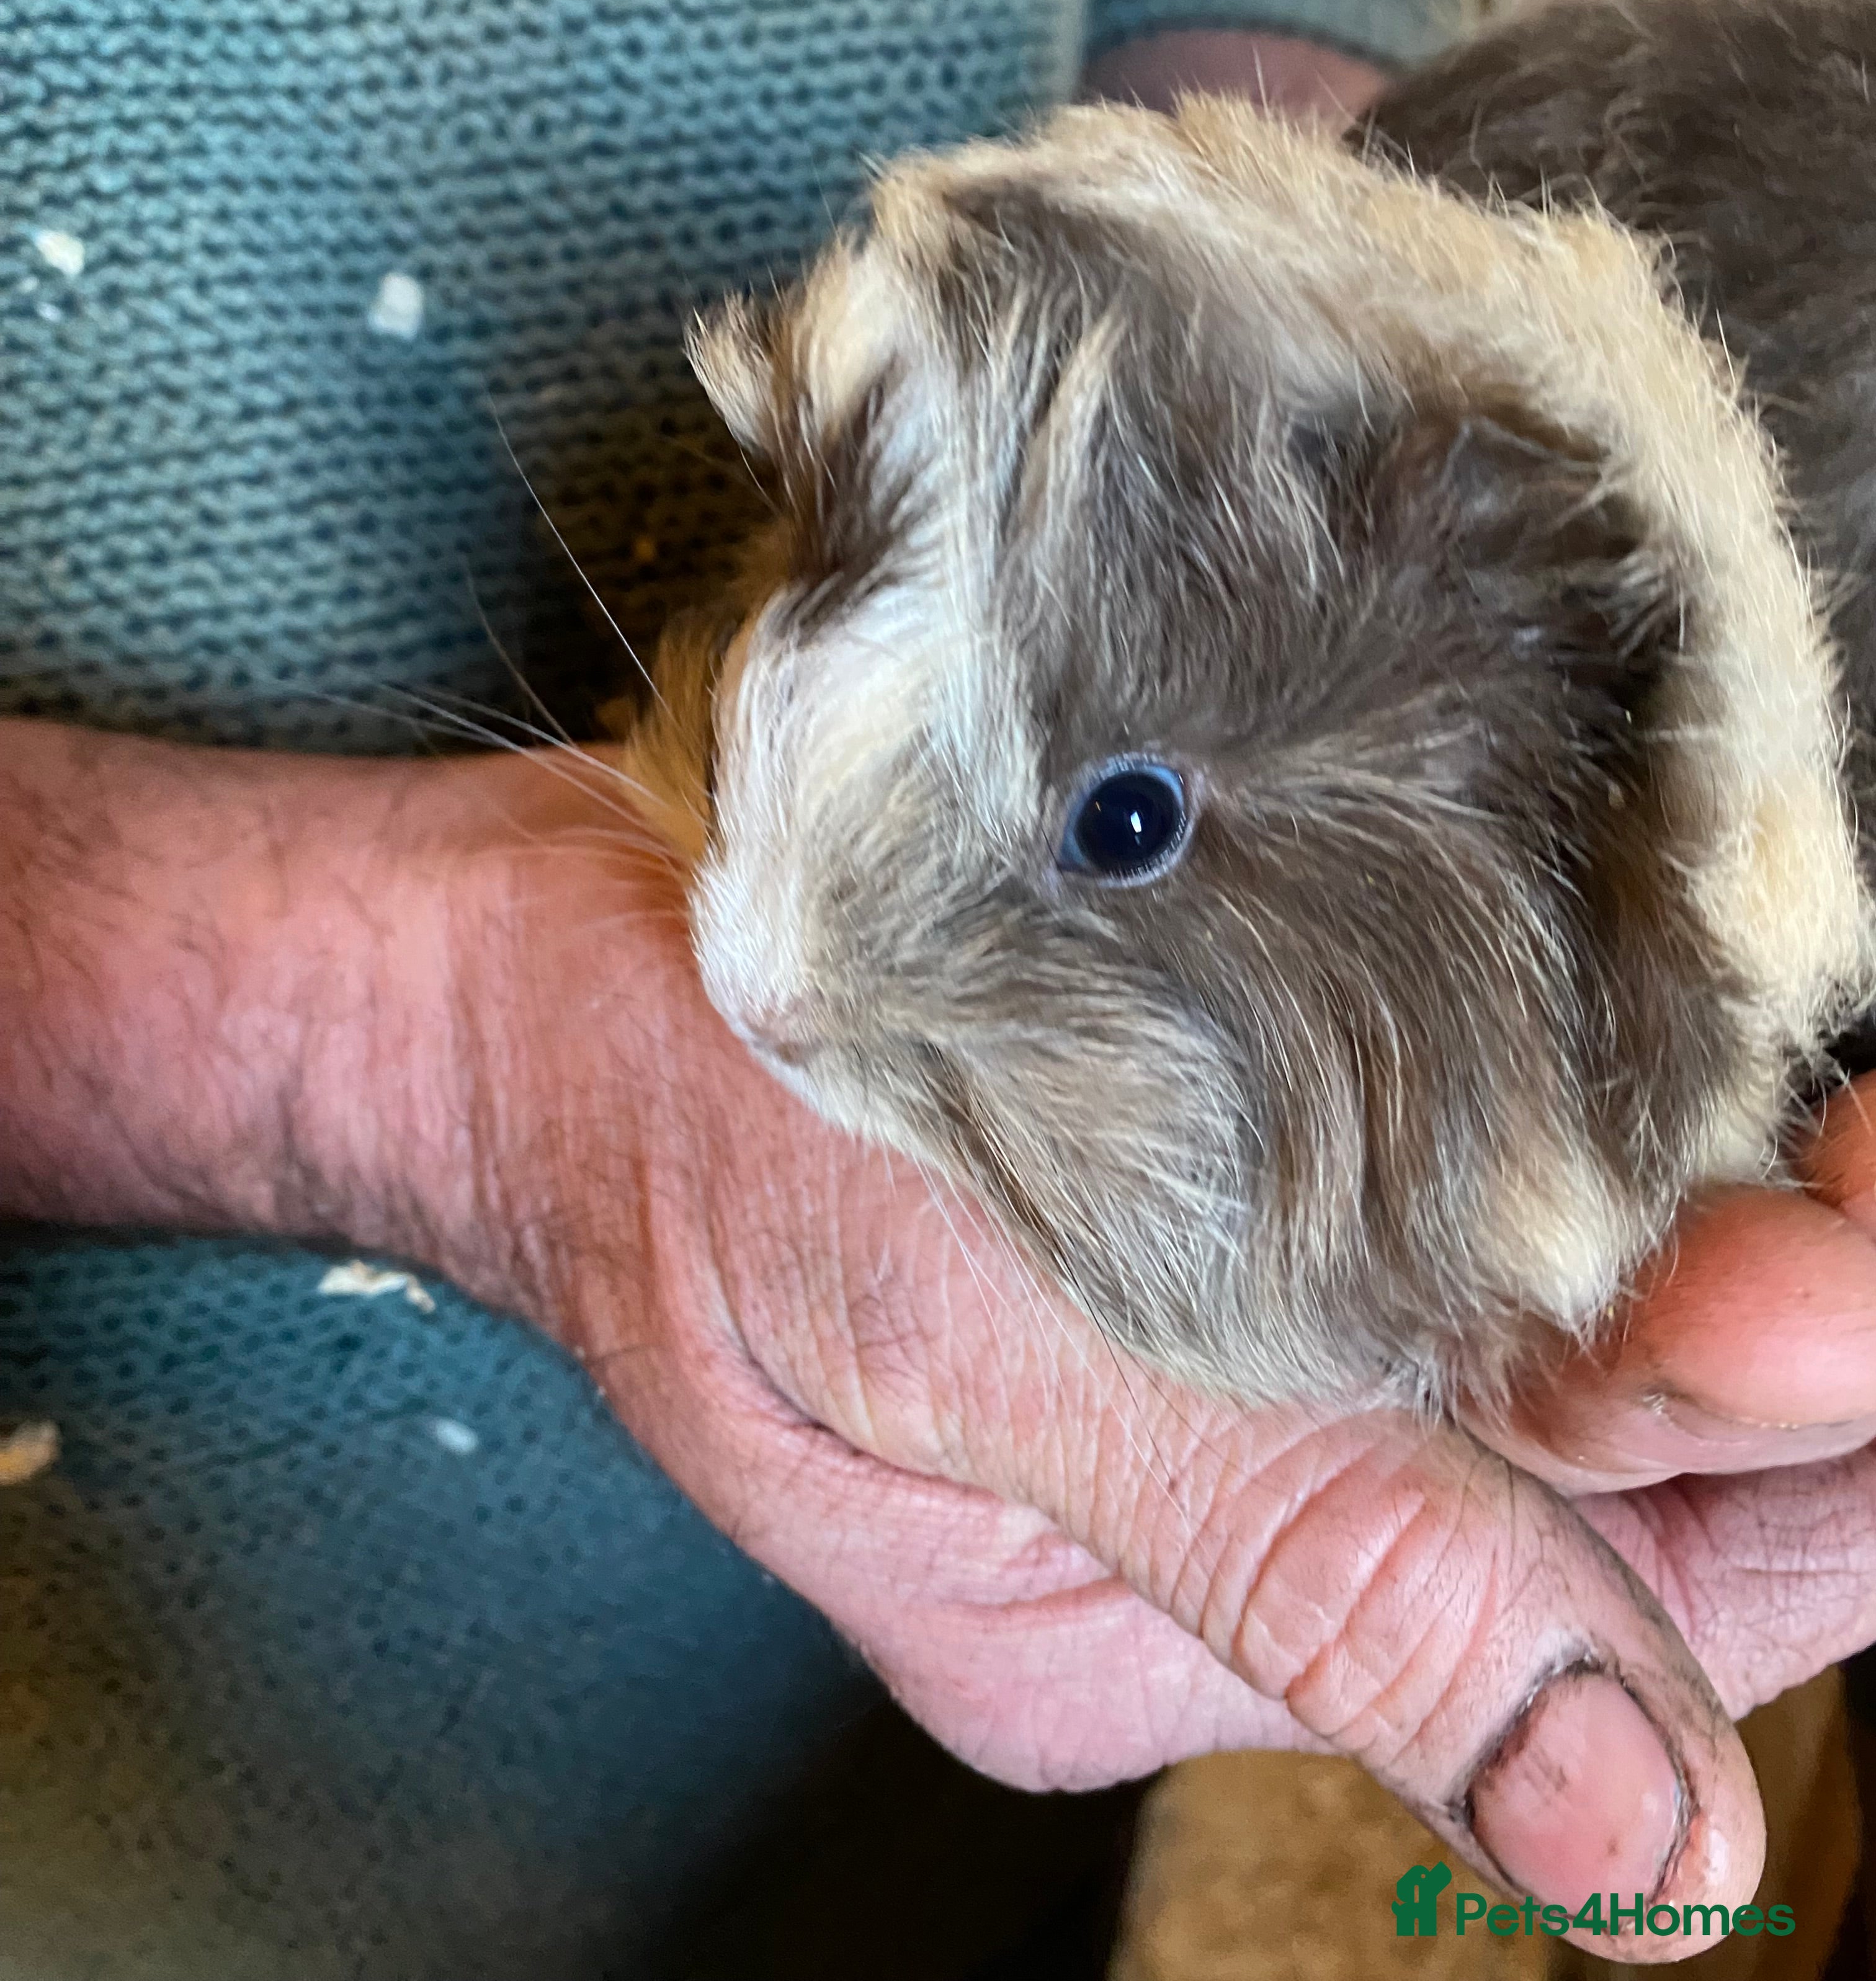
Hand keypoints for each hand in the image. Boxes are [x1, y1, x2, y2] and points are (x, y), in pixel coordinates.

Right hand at [9, 725, 1875, 1963]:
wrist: (536, 967)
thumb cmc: (692, 1120)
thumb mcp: (963, 1351)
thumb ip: (1299, 1564)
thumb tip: (1649, 1852)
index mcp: (1175, 1623)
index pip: (1618, 1625)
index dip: (1803, 1460)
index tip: (1869, 1271)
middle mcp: (1242, 1518)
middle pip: (1637, 1503)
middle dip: (1798, 1346)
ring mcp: (1223, 1368)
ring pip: (1579, 1369)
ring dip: (1728, 1250)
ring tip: (1833, 1117)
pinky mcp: (1202, 1222)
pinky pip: (1470, 1247)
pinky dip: (1599, 1175)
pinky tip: (1684, 1077)